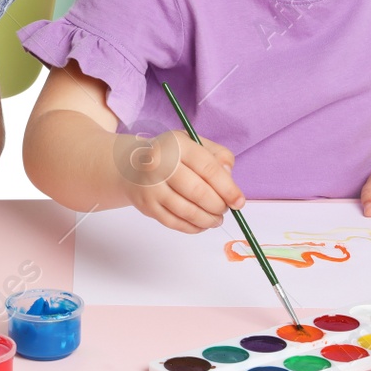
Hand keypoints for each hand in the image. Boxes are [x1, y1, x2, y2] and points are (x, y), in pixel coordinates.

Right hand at [118, 130, 244, 233]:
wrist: (130, 164)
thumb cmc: (170, 155)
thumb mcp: (194, 143)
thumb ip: (218, 155)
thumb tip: (229, 178)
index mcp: (177, 145)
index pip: (208, 169)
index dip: (228, 188)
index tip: (239, 202)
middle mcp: (160, 164)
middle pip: (198, 192)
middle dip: (218, 206)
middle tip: (225, 210)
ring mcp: (151, 186)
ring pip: (186, 211)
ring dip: (207, 219)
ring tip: (216, 219)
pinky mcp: (146, 205)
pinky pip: (174, 222)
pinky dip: (192, 227)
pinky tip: (200, 224)